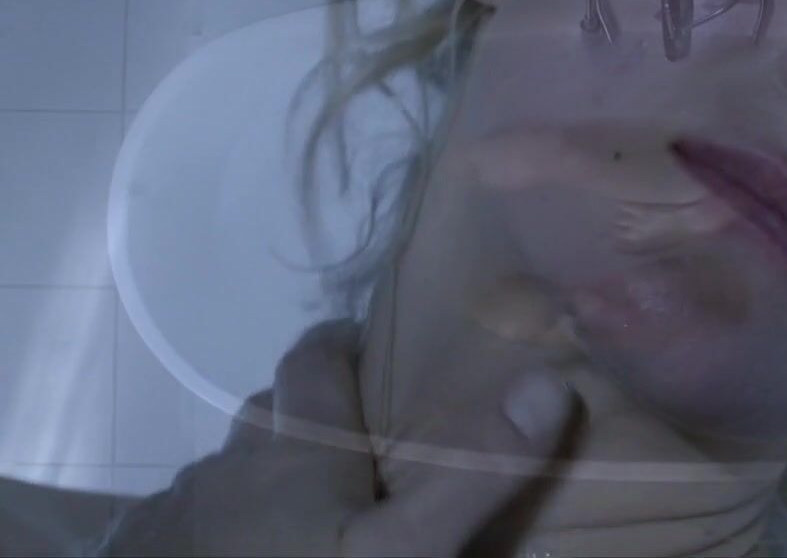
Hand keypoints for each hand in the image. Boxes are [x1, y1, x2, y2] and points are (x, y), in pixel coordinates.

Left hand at [98, 319, 580, 556]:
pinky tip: (245, 553)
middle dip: (309, 413)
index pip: (313, 359)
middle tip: (362, 444)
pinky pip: (188, 522)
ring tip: (311, 509)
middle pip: (268, 414)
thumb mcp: (405, 548)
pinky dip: (222, 525)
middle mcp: (228, 464)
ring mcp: (178, 515)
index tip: (377, 345)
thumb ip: (473, 472)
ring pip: (229, 472)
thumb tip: (550, 381)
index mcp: (293, 447)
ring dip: (266, 475)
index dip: (343, 342)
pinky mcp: (145, 555)